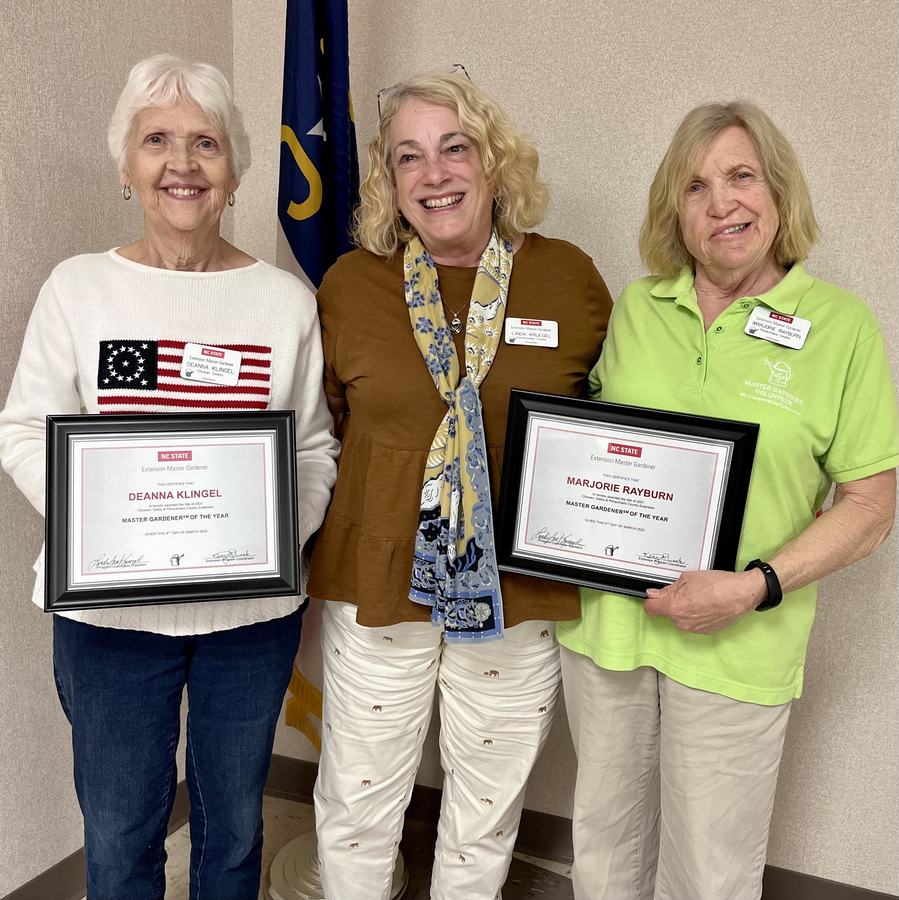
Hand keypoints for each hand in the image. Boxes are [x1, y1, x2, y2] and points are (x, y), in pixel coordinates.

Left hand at [643, 569, 765, 633]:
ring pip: (682, 618)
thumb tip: (655, 593)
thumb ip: (668, 588)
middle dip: (673, 602)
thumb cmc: (718, 585)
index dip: (651, 600)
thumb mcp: (687, 578)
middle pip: (668, 612)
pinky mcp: (705, 631)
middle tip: (685, 590)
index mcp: (674, 607)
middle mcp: (682, 622)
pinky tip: (707, 604)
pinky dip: (697, 614)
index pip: (650, 608)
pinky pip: (694, 622)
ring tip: (700, 597)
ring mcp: (694, 628)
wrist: (741, 595)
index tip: (654, 596)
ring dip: (686, 609)